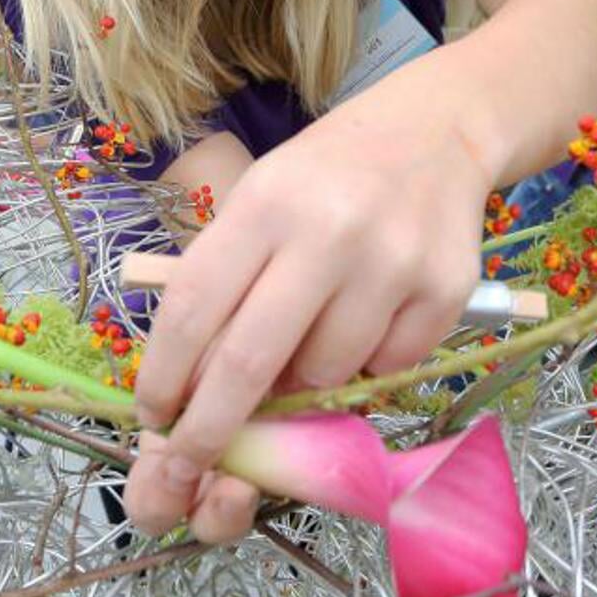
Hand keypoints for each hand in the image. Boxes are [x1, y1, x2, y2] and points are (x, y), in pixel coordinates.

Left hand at [123, 100, 496, 543]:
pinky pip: (386, 368)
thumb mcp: (262, 198)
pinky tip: (369, 319)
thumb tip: (196, 390)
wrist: (435, 134)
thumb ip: (228, 281)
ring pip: (324, 375)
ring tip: (311, 339)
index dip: (165, 374)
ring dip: (304, 382)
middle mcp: (329, 232)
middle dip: (210, 427)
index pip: (194, 307)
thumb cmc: (327, 178)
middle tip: (191, 462)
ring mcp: (392, 263)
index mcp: (266, 203)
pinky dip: (367, 363)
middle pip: (251, 362)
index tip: (151, 415)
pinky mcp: (446, 290)